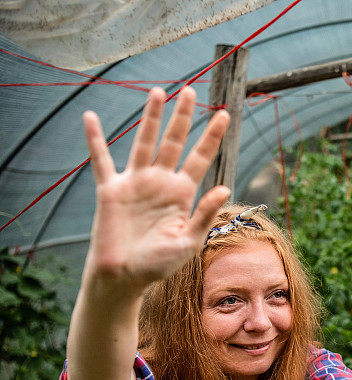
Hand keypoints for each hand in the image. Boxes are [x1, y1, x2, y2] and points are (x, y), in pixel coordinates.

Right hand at [84, 86, 230, 291]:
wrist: (124, 278)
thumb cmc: (158, 264)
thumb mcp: (188, 242)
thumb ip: (204, 214)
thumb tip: (224, 188)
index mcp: (182, 193)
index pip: (200, 158)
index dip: (211, 137)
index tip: (223, 114)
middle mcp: (160, 182)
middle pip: (173, 142)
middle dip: (182, 117)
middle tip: (190, 91)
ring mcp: (135, 183)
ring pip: (144, 143)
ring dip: (150, 118)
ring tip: (158, 92)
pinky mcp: (110, 190)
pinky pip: (101, 160)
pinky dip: (95, 139)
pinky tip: (90, 117)